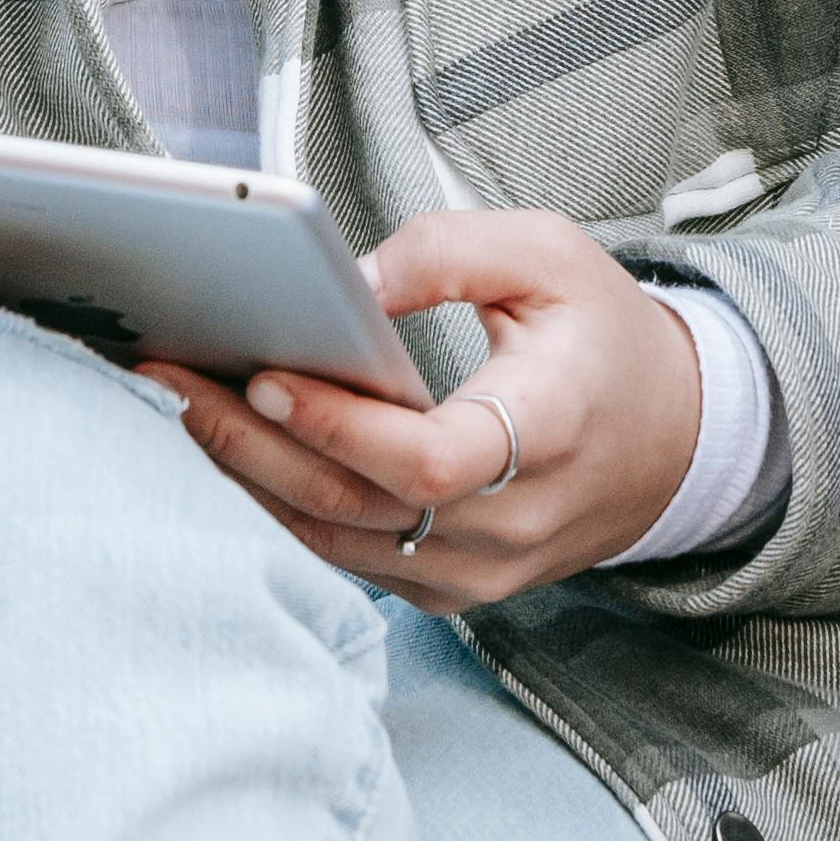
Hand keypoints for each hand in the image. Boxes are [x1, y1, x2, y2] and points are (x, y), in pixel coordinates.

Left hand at [141, 209, 699, 611]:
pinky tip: (232, 448)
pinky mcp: (447, 589)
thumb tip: (349, 280)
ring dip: (249, 476)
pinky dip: (282, 503)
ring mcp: (477, 572)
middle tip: (170, 380)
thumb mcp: (551, 256)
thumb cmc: (602, 339)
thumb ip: (451, 251)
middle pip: (358, 506)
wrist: (668, 443)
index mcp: (549, 434)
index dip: (341, 427)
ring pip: (338, 540)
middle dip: (251, 444)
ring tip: (178, 405)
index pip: (430, 462)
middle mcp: (511, 525)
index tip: (267, 373)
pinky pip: (346, 555)